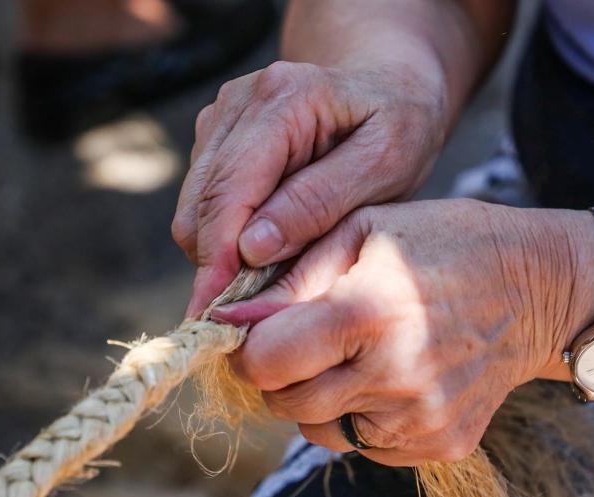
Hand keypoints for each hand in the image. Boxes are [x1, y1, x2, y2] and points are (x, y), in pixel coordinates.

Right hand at [172, 60, 448, 316]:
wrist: (388, 83)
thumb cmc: (399, 125)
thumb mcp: (385, 165)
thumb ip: (319, 202)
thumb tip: (252, 247)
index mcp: (284, 101)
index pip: (230, 190)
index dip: (219, 259)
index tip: (216, 315)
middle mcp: (241, 101)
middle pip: (201, 204)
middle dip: (216, 265)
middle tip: (249, 315)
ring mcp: (221, 116)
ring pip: (193, 208)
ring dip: (220, 252)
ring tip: (270, 277)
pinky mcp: (215, 135)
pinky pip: (201, 202)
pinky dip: (224, 234)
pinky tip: (267, 245)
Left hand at [211, 199, 593, 465]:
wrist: (539, 290)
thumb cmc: (445, 244)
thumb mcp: (364, 230)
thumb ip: (292, 276)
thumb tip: (229, 318)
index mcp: (369, 313)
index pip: (266, 363)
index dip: (244, 350)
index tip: (250, 334)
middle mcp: (395, 376)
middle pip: (285, 404)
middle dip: (277, 375)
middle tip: (301, 341)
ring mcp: (421, 420)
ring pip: (318, 432)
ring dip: (316, 399)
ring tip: (351, 356)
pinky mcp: (440, 446)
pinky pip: (364, 445)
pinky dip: (359, 416)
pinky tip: (388, 377)